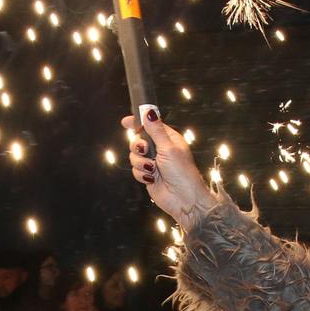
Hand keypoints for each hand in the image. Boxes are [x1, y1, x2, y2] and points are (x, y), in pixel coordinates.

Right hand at [122, 107, 216, 227]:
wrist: (183, 199)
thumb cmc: (182, 172)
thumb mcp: (168, 148)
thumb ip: (156, 130)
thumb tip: (148, 111)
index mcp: (168, 139)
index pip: (150, 126)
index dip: (138, 123)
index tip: (126, 121)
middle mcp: (160, 149)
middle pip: (138, 141)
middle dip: (138, 146)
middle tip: (144, 150)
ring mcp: (153, 163)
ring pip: (134, 157)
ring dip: (141, 163)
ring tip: (152, 169)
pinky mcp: (148, 175)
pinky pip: (135, 170)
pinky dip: (141, 174)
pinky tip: (151, 178)